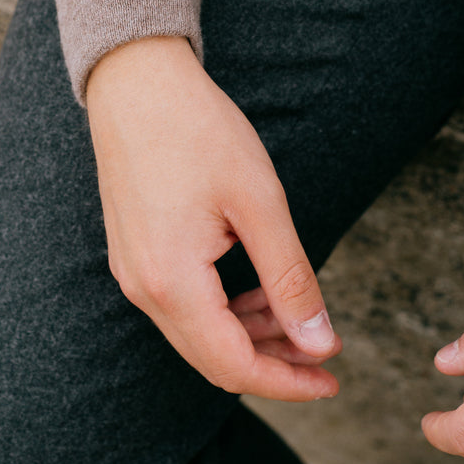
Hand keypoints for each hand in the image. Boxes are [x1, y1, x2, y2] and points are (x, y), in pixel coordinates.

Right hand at [86, 36, 339, 399]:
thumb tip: (319, 343)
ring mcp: (131, 270)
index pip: (233, 364)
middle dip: (271, 362)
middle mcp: (142, 286)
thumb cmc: (197, 130)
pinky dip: (220, 311)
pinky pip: (178, 304)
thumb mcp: (259, 203)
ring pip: (194, 334)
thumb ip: (289, 279)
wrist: (136, 82)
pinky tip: (252, 289)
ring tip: (294, 314)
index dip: (287, 382)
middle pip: (210, 358)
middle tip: (321, 348)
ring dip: (247, 335)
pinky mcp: (132, 252)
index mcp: (171, 280)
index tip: (331, 378)